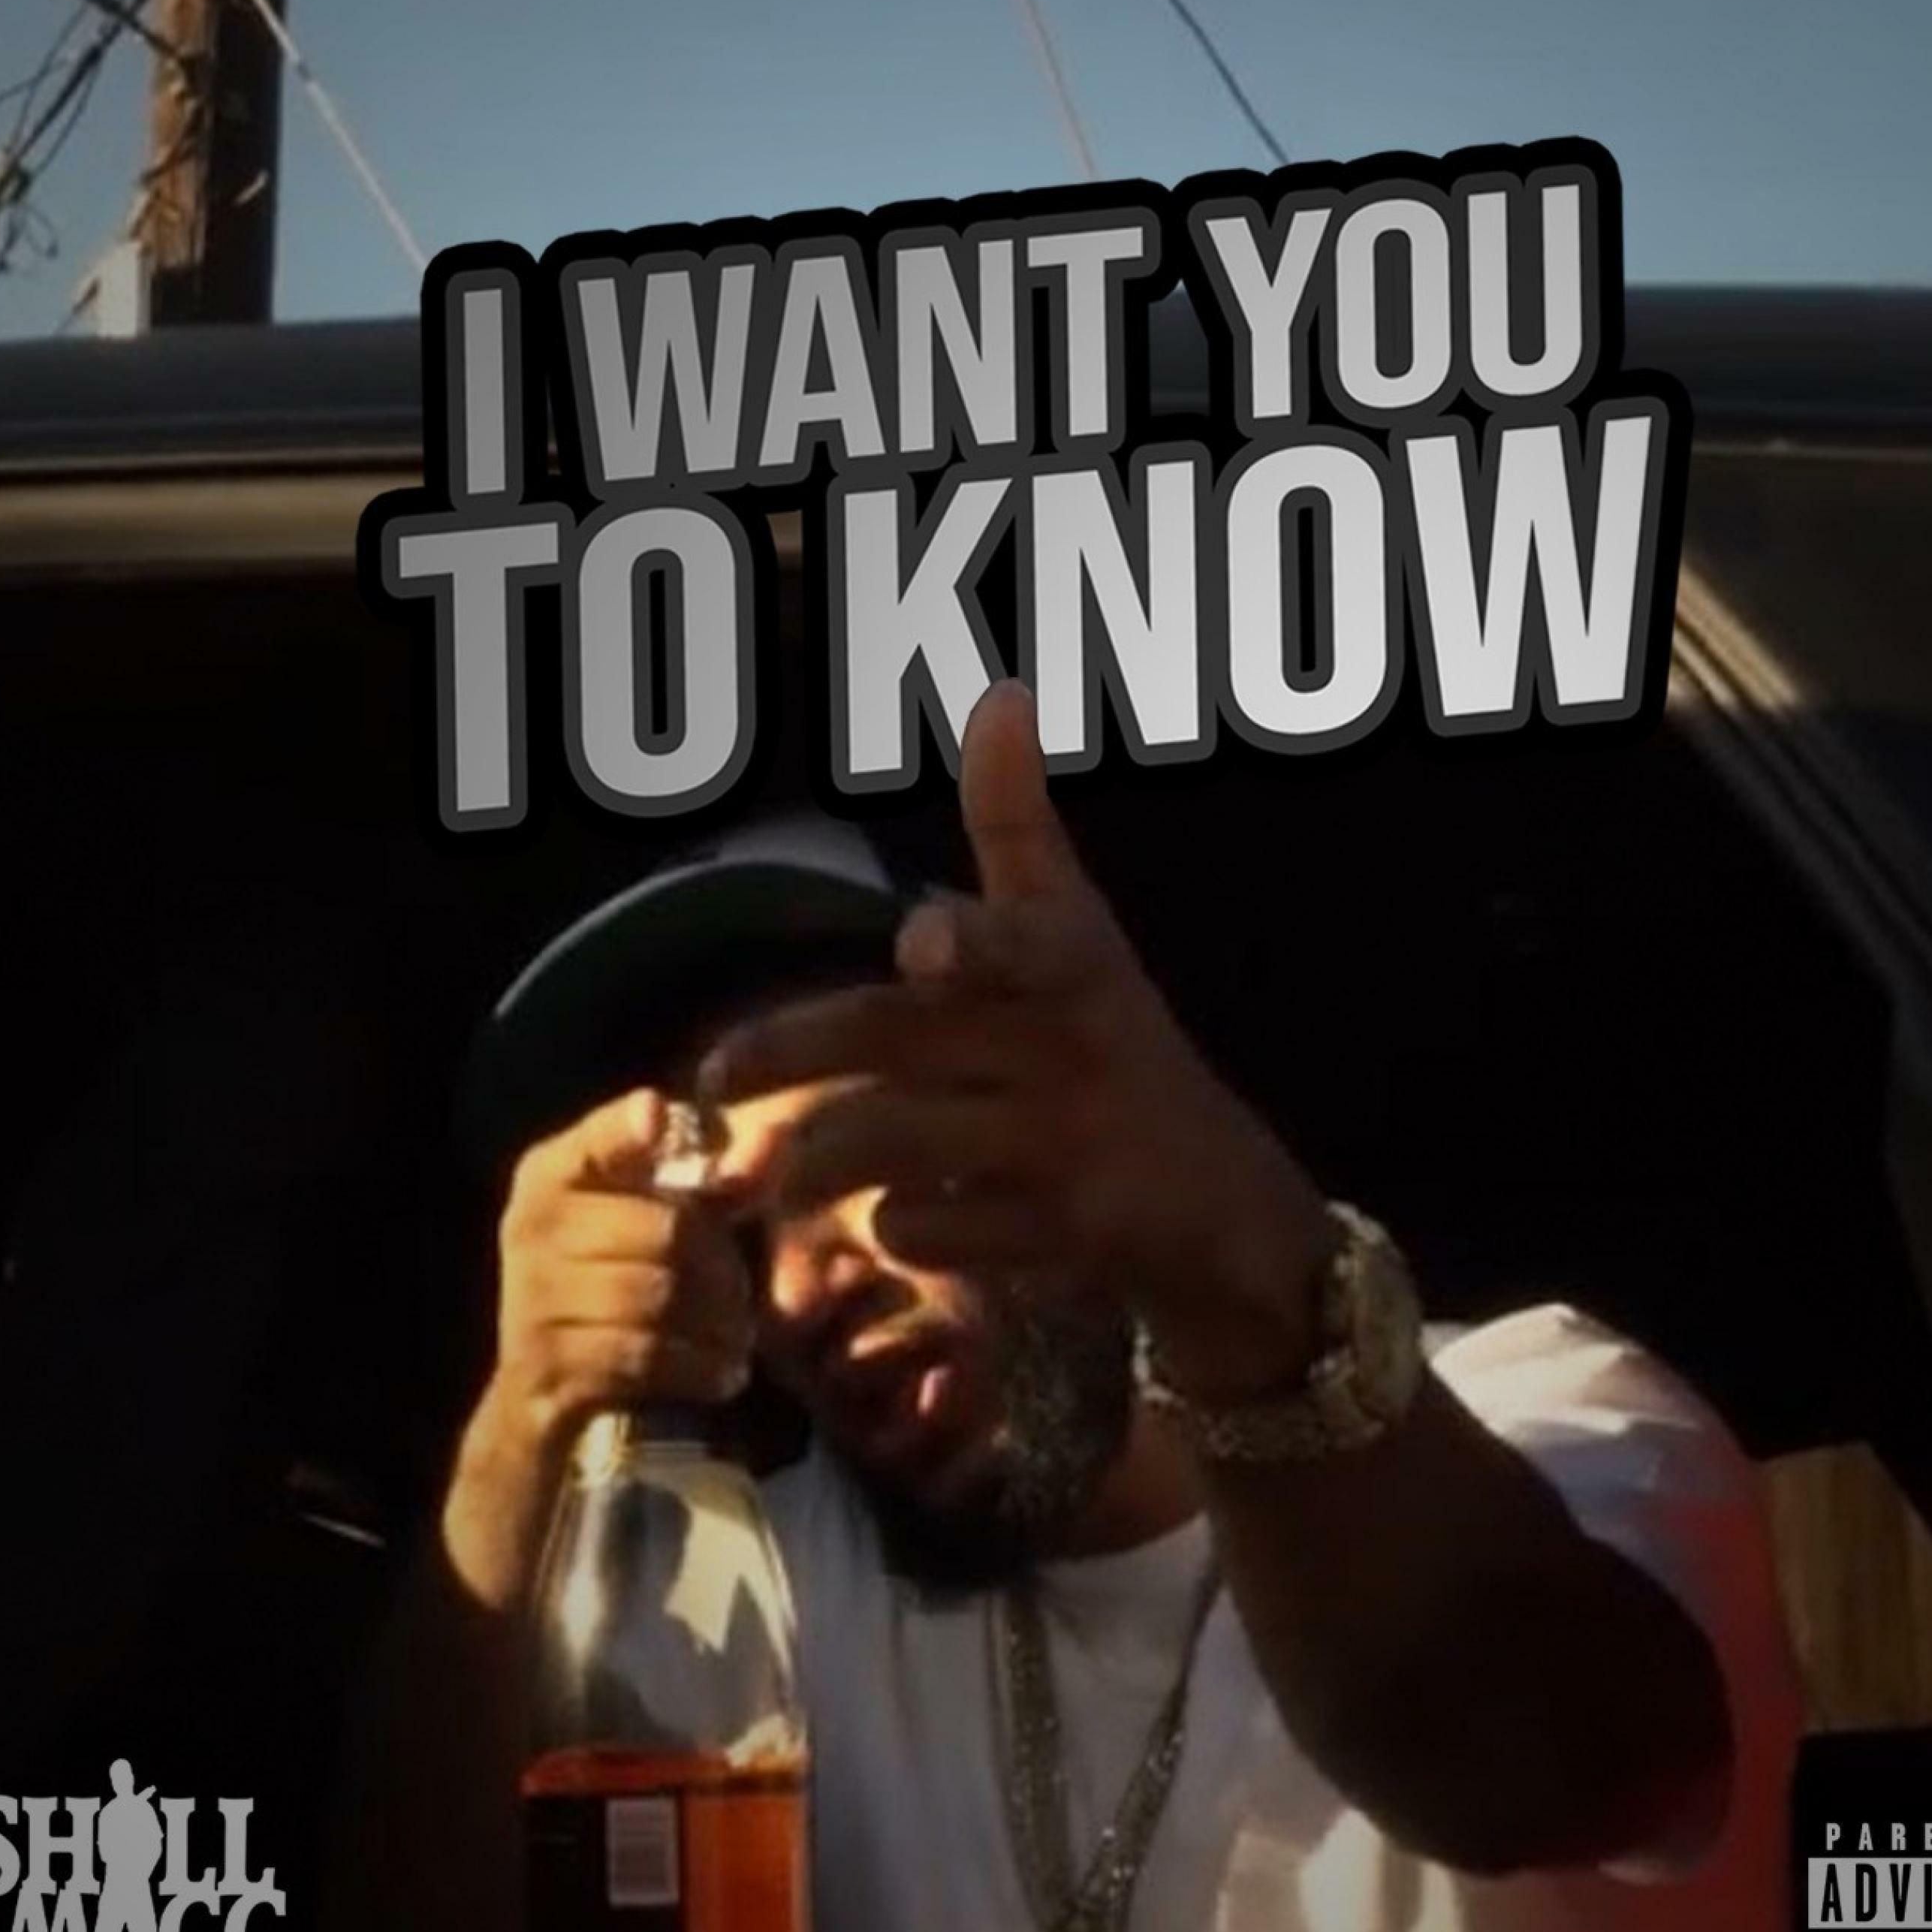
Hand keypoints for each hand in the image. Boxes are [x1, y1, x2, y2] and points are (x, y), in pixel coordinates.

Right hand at [482, 1088, 758, 1452]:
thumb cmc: (627, 1284)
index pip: (597, 1138)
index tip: (659, 1118)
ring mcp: (530, 1299)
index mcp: (554, 1174)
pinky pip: (644, 1356)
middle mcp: (531, 1227)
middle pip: (664, 1229)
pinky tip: (724, 1372)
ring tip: (738, 1334)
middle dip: (723, 1265)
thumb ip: (727, 1181)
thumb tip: (774, 1138)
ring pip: (657, 1296)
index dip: (629, 1127)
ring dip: (718, 1322)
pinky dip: (699, 1366)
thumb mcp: (676, 1224)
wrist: (547, 1396)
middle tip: (743, 1293)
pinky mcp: (545, 1368)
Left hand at [700, 680, 1338, 1395]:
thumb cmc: (1115, 1041)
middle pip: (906, 1042)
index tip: (921, 946)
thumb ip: (1021, 824)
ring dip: (817, 1162)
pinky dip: (897, 1229)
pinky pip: (932, 1232)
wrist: (1219, 1199)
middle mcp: (1068, 1050)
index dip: (971, 940)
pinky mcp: (1058, 1238)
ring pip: (896, 1144)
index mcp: (1069, 965)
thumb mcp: (1079, 930)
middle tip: (711, 1077)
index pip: (1021, 940)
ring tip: (771, 1174)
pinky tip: (897, 1218)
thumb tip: (1000, 693)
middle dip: (797, 1050)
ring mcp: (1065, 1149)